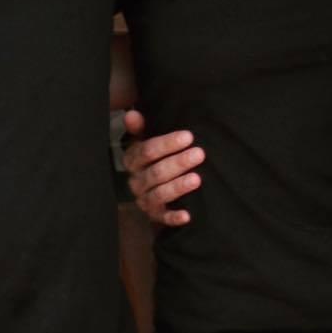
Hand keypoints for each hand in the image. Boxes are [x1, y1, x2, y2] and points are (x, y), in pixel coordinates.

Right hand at [121, 110, 204, 226]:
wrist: (150, 184)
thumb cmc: (154, 156)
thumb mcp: (146, 139)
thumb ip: (140, 127)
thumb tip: (132, 114)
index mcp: (133, 160)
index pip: (147, 151)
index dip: (167, 144)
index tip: (189, 136)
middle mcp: (136, 181)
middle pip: (156, 172)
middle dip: (178, 163)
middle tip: (199, 154)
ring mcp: (144, 199)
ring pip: (158, 194)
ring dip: (178, 187)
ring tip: (197, 179)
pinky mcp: (155, 215)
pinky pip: (163, 218)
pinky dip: (174, 218)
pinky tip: (187, 215)